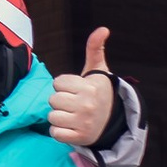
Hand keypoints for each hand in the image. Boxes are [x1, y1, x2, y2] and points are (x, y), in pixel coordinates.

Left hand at [45, 26, 114, 149]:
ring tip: (71, 115)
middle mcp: (87, 105)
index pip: (58, 83)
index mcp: (89, 87)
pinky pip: (55, 133)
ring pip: (52, 116)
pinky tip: (69, 127)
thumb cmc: (99, 92)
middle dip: (59, 100)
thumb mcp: (98, 70)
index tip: (74, 89)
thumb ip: (95, 48)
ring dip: (58, 116)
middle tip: (72, 103)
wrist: (114, 120)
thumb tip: (103, 28)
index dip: (63, 85)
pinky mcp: (80, 137)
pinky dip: (59, 131)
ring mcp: (83, 122)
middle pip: (53, 99)